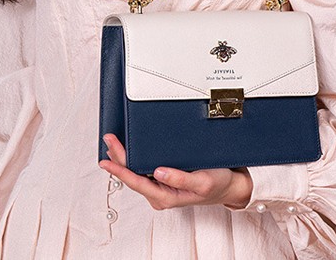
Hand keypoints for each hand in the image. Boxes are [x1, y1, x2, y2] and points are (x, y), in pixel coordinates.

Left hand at [99, 133, 252, 209]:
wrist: (229, 185)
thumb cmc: (217, 184)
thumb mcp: (202, 181)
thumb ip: (180, 179)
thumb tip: (159, 172)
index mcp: (166, 197)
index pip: (137, 183)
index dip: (120, 171)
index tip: (107, 161)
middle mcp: (160, 194)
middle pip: (133, 176)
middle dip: (118, 158)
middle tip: (109, 139)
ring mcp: (161, 187)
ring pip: (136, 173)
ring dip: (124, 158)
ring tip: (112, 143)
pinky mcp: (164, 179)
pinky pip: (143, 170)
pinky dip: (134, 159)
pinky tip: (128, 150)